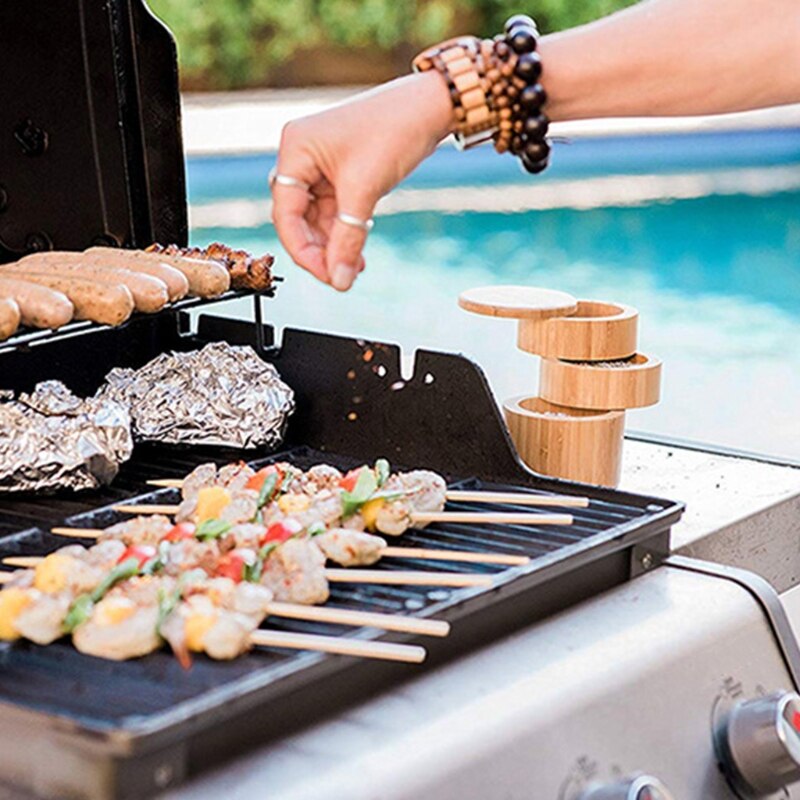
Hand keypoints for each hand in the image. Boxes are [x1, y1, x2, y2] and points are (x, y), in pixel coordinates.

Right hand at [271, 71, 453, 290]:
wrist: (430, 106)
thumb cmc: (394, 131)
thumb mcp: (365, 190)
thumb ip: (348, 239)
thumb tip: (339, 281)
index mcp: (295, 149)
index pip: (286, 212)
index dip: (303, 250)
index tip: (326, 277)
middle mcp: (301, 156)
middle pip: (298, 218)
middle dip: (319, 251)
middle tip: (340, 279)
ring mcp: (320, 165)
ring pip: (317, 220)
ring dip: (334, 246)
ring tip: (354, 270)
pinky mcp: (341, 173)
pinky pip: (335, 213)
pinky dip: (346, 234)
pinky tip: (358, 256)